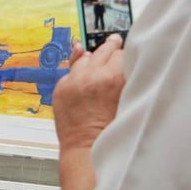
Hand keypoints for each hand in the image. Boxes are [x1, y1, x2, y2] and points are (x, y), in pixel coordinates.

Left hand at [53, 34, 124, 150]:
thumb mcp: (128, 104)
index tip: (128, 55)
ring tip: (98, 51)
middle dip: (111, 47)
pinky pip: (70, 71)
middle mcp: (91, 75)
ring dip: (93, 56)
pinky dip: (77, 67)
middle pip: (104, 51)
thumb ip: (128, 83)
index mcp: (113, 78)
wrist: (86, 150)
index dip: (126, 55)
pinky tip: (80, 58)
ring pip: (85, 58)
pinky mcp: (61, 88)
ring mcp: (73, 81)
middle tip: (115, 39)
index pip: (122, 54)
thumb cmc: (112, 133)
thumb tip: (129, 69)